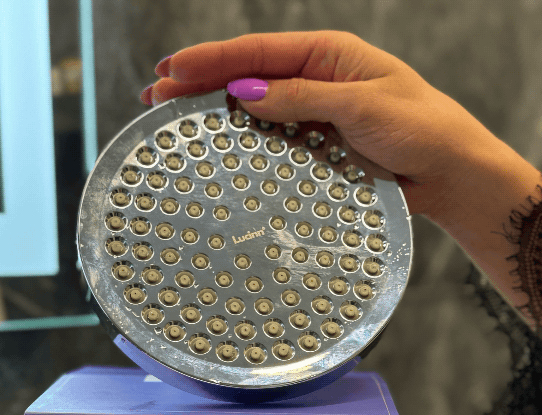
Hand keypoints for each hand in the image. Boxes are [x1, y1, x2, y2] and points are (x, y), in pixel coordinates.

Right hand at [146, 30, 501, 221]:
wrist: (448, 173)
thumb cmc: (420, 127)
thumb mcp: (362, 103)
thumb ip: (304, 96)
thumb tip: (246, 94)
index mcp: (328, 55)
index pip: (259, 52)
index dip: (212, 60)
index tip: (172, 71)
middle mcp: (315, 82)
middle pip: (247, 78)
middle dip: (200, 84)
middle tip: (155, 95)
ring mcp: (313, 117)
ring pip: (254, 112)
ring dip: (215, 116)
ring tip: (173, 121)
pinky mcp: (316, 150)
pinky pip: (273, 143)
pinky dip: (244, 146)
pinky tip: (218, 150)